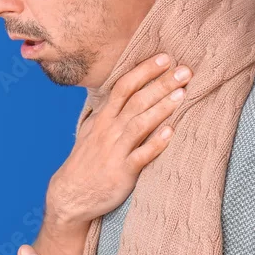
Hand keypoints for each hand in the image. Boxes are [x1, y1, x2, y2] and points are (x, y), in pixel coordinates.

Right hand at [16, 54, 190, 254]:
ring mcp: (115, 151)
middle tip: (184, 70)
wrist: (71, 196)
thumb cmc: (86, 162)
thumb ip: (107, 112)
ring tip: (182, 94)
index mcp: (102, 118)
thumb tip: (120, 93)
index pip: (124, 87)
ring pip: (140, 124)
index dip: (144, 71)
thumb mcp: (91, 131)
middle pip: (136, 100)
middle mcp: (109, 130)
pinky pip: (141, 155)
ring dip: (161, 108)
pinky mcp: (122, 172)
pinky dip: (155, 143)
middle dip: (160, 83)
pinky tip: (170, 132)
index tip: (165, 58)